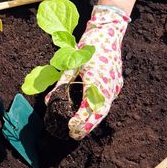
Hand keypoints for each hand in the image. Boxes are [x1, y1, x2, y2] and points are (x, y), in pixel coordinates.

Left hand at [45, 5, 129, 139]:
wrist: (109, 32)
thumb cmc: (88, 46)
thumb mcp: (72, 63)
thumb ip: (62, 83)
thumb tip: (49, 101)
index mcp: (96, 80)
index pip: (89, 108)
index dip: (80, 121)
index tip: (70, 128)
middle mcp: (108, 85)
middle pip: (99, 113)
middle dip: (87, 126)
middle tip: (74, 135)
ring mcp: (115, 84)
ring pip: (105, 108)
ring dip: (94, 119)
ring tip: (82, 128)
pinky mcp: (117, 82)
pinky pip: (109, 100)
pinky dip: (100, 108)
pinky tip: (91, 111)